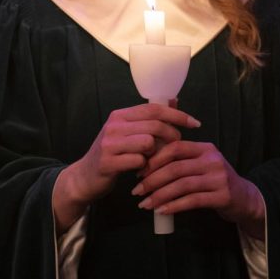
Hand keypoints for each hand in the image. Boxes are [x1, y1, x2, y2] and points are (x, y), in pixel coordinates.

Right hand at [54, 103, 199, 230]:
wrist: (84, 177)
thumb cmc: (112, 155)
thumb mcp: (127, 133)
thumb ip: (149, 119)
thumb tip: (174, 100)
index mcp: (120, 115)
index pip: (154, 108)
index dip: (177, 115)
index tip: (195, 124)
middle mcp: (114, 125)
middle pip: (155, 125)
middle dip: (172, 137)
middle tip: (175, 147)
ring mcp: (110, 143)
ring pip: (148, 142)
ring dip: (156, 154)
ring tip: (153, 161)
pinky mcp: (108, 162)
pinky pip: (139, 161)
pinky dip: (145, 167)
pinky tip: (141, 172)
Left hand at [134, 139, 265, 236]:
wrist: (244, 198)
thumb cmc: (215, 180)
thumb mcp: (202, 163)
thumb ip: (181, 159)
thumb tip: (146, 162)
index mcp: (205, 148)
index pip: (175, 148)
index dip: (154, 159)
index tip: (139, 172)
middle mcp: (212, 160)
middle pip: (176, 167)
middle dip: (152, 180)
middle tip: (137, 190)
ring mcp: (219, 178)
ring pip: (182, 185)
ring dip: (160, 195)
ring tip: (145, 203)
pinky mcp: (222, 196)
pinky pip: (192, 200)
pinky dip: (174, 206)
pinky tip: (162, 211)